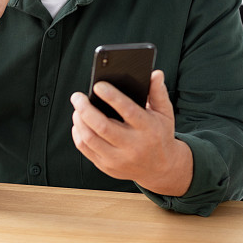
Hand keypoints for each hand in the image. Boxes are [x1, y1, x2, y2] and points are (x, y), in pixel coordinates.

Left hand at [70, 70, 192, 195]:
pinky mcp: (107, 167)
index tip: (98, 85)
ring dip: (79, 121)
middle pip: (103, 127)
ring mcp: (118, 159)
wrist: (161, 169)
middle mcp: (133, 146)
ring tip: (77, 108)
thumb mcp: (165, 113)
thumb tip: (155, 73)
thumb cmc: (160, 134)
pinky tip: (79, 123)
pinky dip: (78, 134)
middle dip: (86, 109)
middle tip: (77, 96)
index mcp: (148, 129)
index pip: (128, 111)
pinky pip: (86, 150)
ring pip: (90, 139)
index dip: (112, 97)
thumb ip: (158, 92)